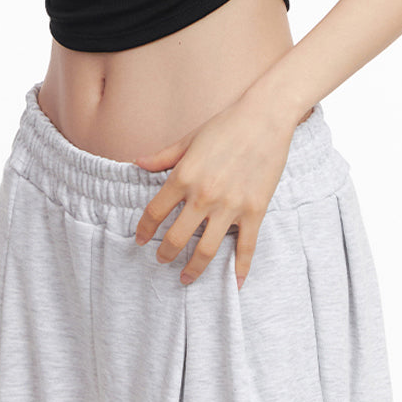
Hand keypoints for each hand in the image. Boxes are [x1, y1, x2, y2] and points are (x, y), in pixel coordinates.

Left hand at [132, 96, 296, 291]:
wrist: (265, 118)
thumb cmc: (225, 125)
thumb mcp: (189, 139)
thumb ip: (163, 156)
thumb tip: (137, 163)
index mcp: (184, 176)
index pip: (154, 212)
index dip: (144, 230)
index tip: (140, 240)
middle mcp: (204, 196)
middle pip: (176, 238)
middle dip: (165, 254)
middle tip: (161, 260)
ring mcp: (231, 206)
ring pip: (207, 250)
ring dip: (194, 268)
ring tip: (186, 276)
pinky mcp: (255, 210)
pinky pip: (246, 247)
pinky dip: (240, 269)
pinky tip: (235, 283)